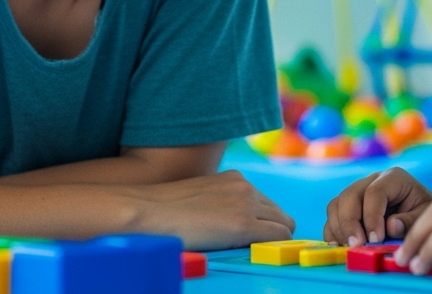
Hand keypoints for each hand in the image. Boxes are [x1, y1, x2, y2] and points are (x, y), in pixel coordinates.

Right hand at [132, 171, 293, 249]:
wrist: (148, 212)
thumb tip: (231, 221)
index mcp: (235, 179)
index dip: (263, 222)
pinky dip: (271, 247)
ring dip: (270, 239)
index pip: (266, 204)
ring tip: (247, 250)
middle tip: (253, 248)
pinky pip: (278, 237)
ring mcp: (246, 205)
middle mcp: (245, 187)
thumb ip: (222, 204)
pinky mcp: (243, 225)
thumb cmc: (166, 211)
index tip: (254, 236)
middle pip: (279, 214)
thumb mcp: (201, 197)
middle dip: (271, 231)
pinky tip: (251, 252)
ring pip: (283, 225)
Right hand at [324, 167, 431, 246]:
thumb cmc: (425, 215)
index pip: (374, 192)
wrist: (421, 215)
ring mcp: (357, 193)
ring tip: (350, 248)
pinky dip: (333, 232)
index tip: (376, 239)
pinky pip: (332, 217)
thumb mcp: (425, 217)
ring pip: (337, 205)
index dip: (372, 216)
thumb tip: (390, 226)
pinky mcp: (347, 207)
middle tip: (357, 246)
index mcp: (393, 178)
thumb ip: (410, 221)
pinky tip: (341, 247)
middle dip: (350, 223)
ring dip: (339, 228)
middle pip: (350, 196)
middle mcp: (371, 181)